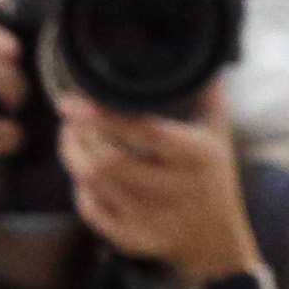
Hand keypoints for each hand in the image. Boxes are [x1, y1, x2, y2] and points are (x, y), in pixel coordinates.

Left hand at [62, 77, 262, 288]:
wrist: (216, 240)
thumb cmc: (214, 175)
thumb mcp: (219, 131)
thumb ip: (205, 91)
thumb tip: (194, 48)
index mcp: (198, 156)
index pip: (145, 133)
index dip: (105, 117)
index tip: (73, 103)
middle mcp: (176, 190)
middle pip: (108, 163)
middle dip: (78, 138)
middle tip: (69, 118)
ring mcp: (153, 219)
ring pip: (94, 186)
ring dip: (74, 158)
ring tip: (70, 137)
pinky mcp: (133, 240)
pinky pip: (92, 212)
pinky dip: (80, 189)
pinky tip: (83, 172)